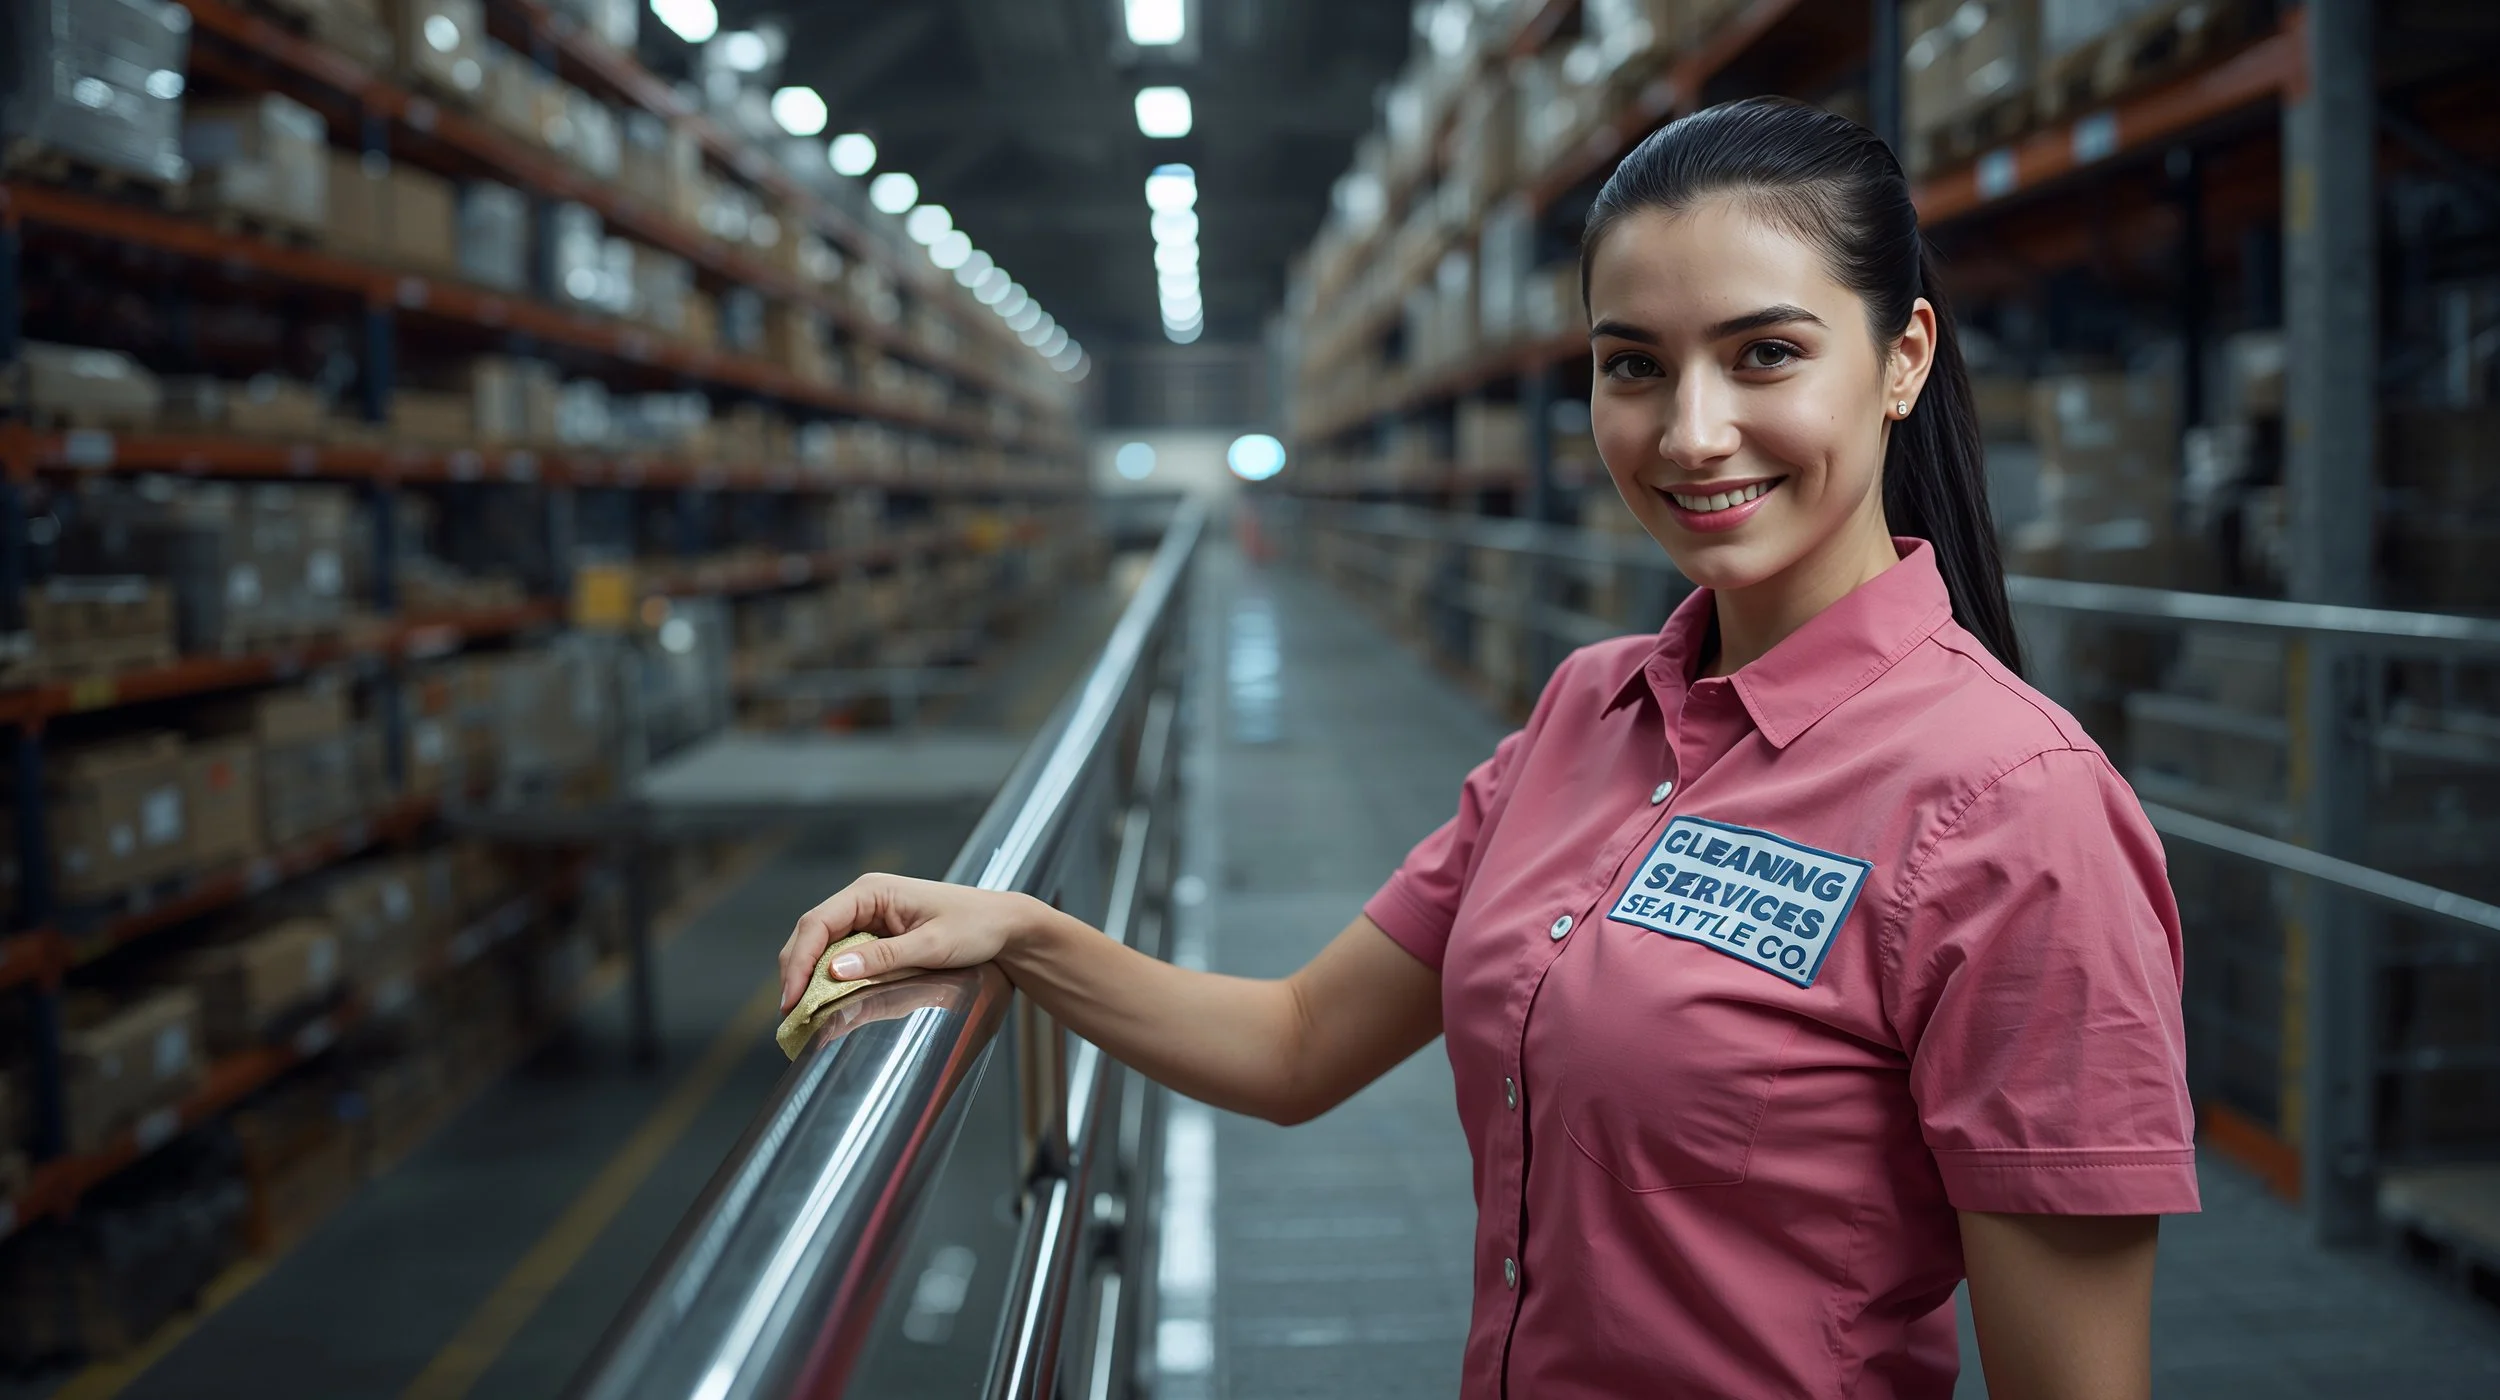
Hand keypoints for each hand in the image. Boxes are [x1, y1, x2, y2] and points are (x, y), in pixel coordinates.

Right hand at [778, 873, 1040, 1012]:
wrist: (1005, 926)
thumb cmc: (975, 926)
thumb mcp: (931, 945)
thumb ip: (883, 958)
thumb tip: (834, 970)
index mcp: (872, 891)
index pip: (818, 923)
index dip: (799, 961)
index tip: (791, 998)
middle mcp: (864, 899)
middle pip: (812, 934)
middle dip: (797, 972)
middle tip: (789, 1014)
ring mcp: (868, 916)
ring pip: (822, 945)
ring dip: (808, 976)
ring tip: (800, 1012)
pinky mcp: (876, 934)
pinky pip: (841, 954)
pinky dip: (828, 977)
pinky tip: (824, 999)